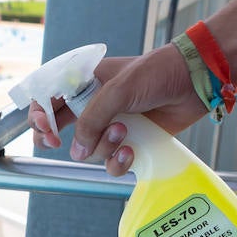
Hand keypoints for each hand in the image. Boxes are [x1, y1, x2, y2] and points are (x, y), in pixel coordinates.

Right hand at [28, 44, 209, 175]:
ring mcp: (112, 124)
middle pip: (59, 129)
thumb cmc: (157, 73)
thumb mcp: (117, 90)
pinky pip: (112, 163)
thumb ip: (91, 120)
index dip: (39, 118)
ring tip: (123, 132)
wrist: (197, 81)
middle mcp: (94, 105)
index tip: (46, 131)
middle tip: (56, 143)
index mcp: (84, 83)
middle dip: (58, 139)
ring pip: (89, 150)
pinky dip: (119, 162)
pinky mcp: (131, 141)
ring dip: (103, 146)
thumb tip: (75, 151)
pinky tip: (132, 150)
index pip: (47, 101)